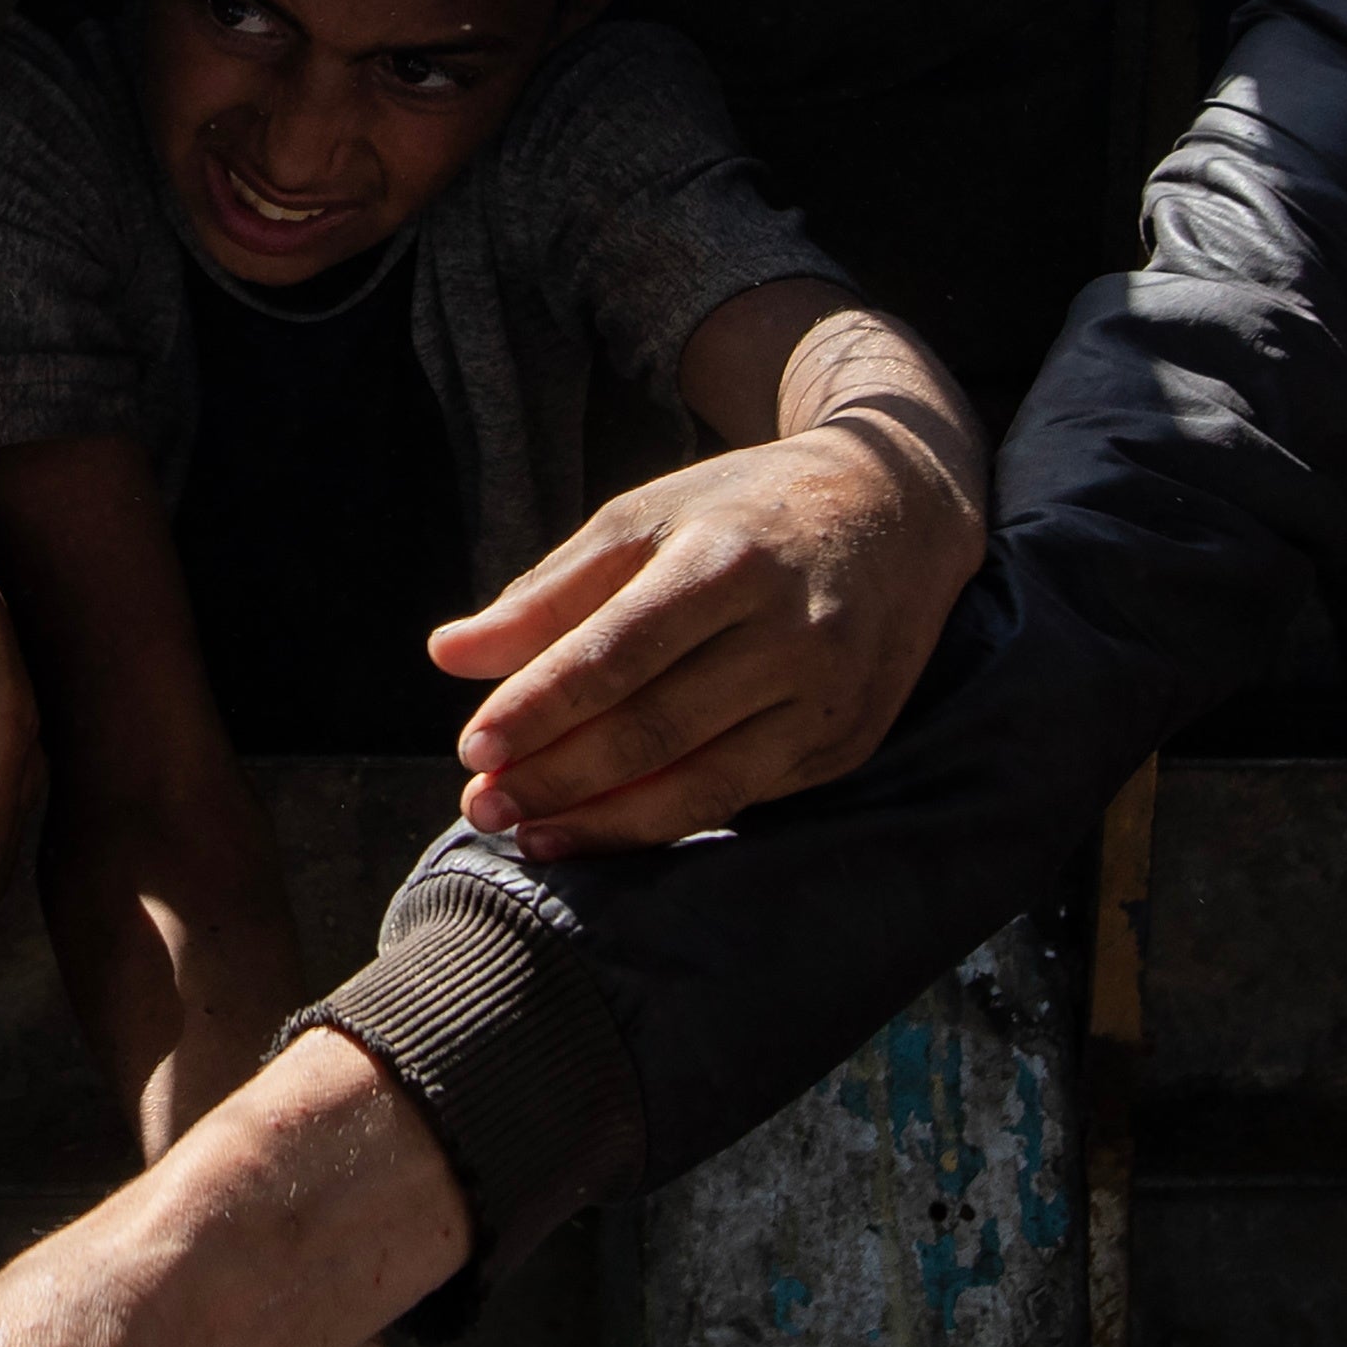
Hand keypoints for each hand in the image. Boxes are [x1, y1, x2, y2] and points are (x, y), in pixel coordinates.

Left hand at [428, 413, 979, 852]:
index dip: (541, 706)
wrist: (897, 510)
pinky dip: (664, 822)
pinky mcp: (845, 744)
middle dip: (557, 777)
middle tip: (479, 808)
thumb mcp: (647, 516)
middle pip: (655, 726)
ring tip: (527, 836)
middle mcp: (790, 630)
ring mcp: (827, 696)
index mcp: (729, 557)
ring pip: (701, 784)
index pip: (618, 650)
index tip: (471, 748)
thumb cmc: (744, 512)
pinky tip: (602, 831)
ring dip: (602, 823)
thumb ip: (551, 591)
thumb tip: (449, 656)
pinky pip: (741, 800)